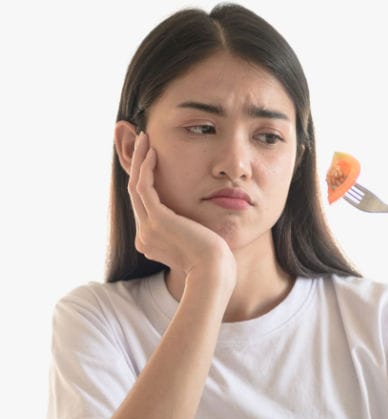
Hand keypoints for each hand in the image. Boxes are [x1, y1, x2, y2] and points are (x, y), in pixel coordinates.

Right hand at [128, 132, 235, 290]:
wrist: (214, 274)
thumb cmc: (216, 263)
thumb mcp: (200, 245)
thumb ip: (192, 234)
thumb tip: (198, 227)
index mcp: (152, 242)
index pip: (144, 207)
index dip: (145, 182)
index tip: (151, 162)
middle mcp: (144, 236)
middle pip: (134, 194)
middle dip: (137, 166)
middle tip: (143, 142)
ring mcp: (147, 229)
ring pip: (135, 186)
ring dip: (139, 160)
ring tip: (146, 138)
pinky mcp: (156, 220)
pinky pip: (144, 187)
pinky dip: (147, 167)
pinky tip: (154, 152)